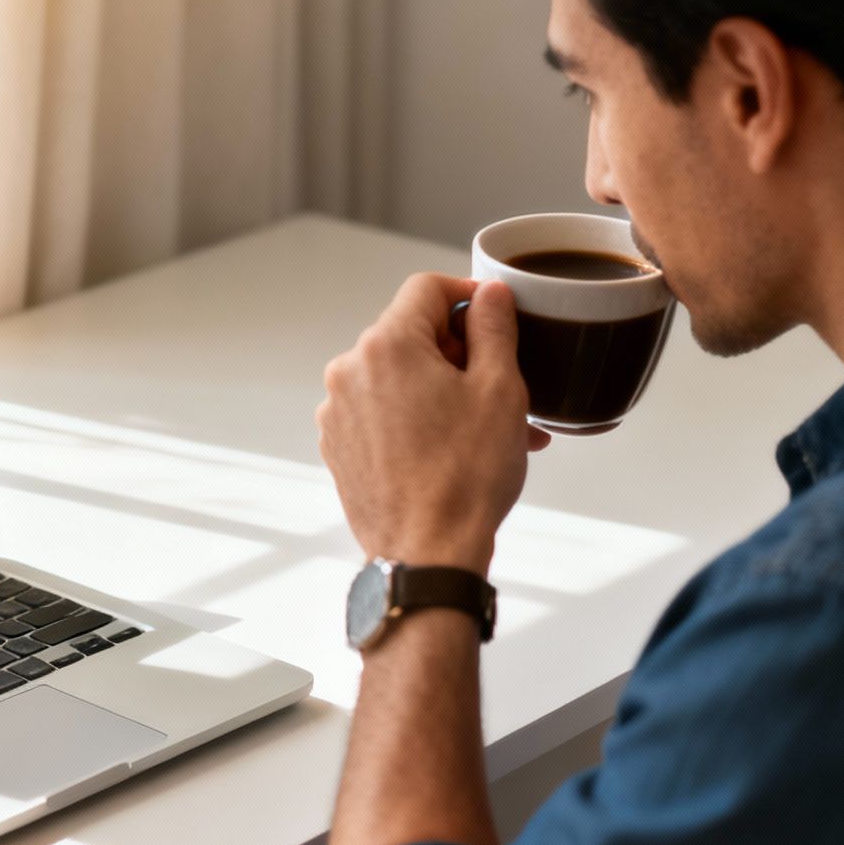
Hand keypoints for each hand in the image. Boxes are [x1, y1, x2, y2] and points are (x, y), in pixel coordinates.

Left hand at [316, 274, 541, 575]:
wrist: (427, 554)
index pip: (426, 290)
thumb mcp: (500, 390)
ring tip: (491, 428)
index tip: (495, 317)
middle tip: (506, 386)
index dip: (466, 297)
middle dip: (461, 354)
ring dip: (444, 391)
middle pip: (410, 335)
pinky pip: (383, 413)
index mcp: (386, 346)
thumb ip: (493, 328)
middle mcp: (349, 372)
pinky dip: (418, 419)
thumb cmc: (466, 477)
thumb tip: (488, 295)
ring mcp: (337, 412)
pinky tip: (456, 449)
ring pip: (400, 379)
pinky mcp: (339, 446)